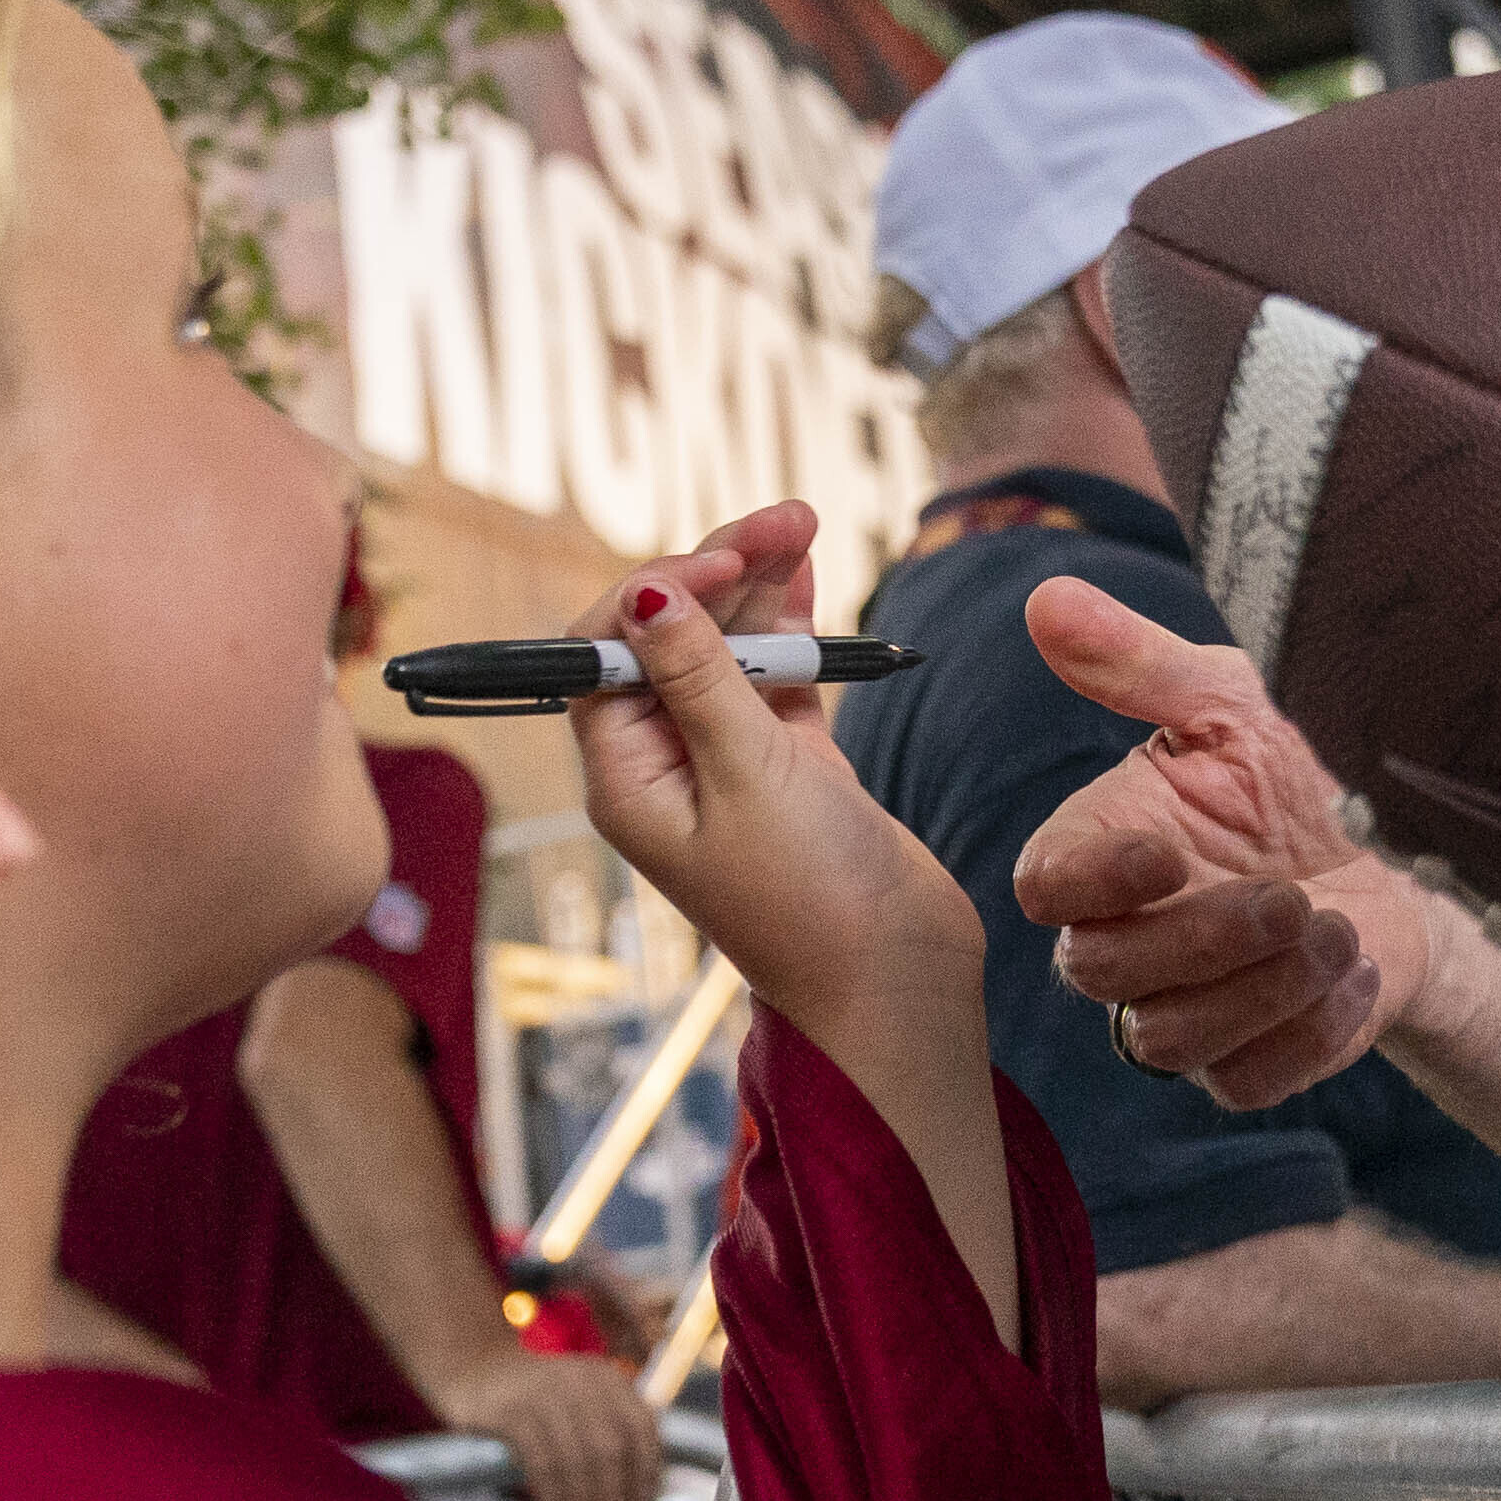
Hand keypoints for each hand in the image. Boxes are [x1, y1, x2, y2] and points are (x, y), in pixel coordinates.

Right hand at [448, 1349, 668, 1500]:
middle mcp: (580, 1380)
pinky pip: (542, 1463)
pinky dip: (553, 1498)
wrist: (474, 1365)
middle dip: (614, 1496)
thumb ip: (608, 1433)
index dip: (647, 1469)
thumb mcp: (579, 1399)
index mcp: (606, 1378)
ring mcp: (544, 1393)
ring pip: (578, 1459)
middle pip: (611, 1448)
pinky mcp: (510, 1411)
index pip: (642, 1427)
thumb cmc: (536, 1398)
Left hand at [566, 505, 979, 1051]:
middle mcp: (667, 765)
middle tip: (782, 518)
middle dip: (716, 568)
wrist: (897, 982)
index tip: (716, 561)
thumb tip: (649, 593)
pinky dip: (790, 625)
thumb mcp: (750, 775)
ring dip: (758, 586)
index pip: (602, 655)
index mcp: (627, 779)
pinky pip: (776, 675)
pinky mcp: (788, 766)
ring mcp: (729, 762)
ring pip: (728, 648)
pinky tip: (803, 574)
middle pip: (668, 638)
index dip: (653, 593)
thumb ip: (702, 678)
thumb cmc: (811, 901)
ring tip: (800, 524)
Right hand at [1008, 577, 1422, 1105]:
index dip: (1093, 881)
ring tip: (1339, 932)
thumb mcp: (1228, 706)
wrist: (1386, 863)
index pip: (1043, 889)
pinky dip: (1307, 1031)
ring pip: (1168, 1041)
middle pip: (1103, 974)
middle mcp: (1120, 943)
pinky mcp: (1239, 1066)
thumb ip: (1141, 664)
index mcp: (1100, 854)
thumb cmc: (1286, 781)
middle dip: (1206, 938)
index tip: (1169, 850)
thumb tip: (1050, 598)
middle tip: (1293, 897)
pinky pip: (1244, 1082)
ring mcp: (1175, 1012)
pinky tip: (1353, 975)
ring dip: (1264, 988)